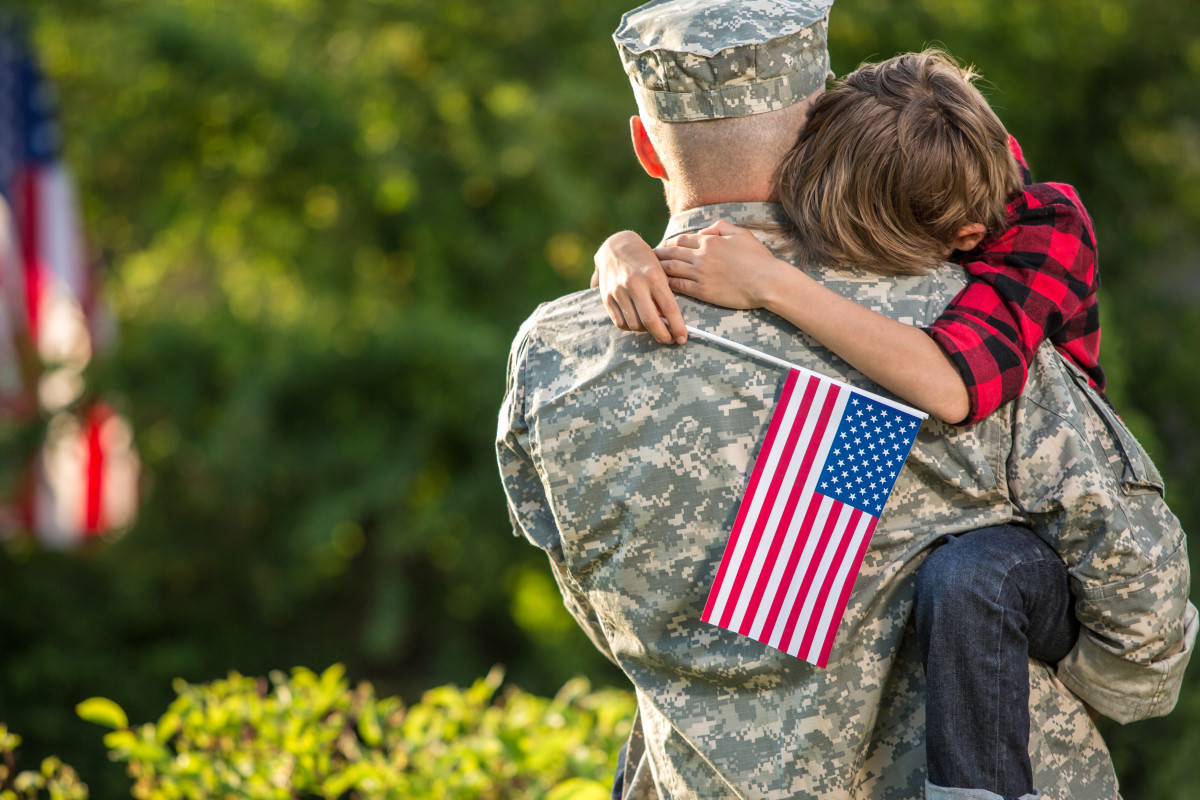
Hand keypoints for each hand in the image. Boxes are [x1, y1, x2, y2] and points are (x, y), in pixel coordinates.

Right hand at [594, 230, 686, 344]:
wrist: (616, 246)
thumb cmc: (645, 261)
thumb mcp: (659, 271)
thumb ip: (663, 295)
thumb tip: (669, 322)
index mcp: (653, 275)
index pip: (669, 307)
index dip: (677, 326)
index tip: (682, 338)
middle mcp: (635, 283)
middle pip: (650, 320)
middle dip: (662, 336)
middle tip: (669, 340)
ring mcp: (619, 291)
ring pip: (634, 324)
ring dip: (645, 330)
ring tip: (652, 325)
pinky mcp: (606, 297)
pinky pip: (620, 323)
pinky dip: (630, 327)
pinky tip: (637, 322)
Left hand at [655, 220, 787, 309]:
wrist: (767, 281)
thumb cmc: (758, 258)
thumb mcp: (741, 233)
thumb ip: (720, 227)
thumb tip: (704, 231)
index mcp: (709, 241)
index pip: (681, 240)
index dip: (669, 244)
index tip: (661, 248)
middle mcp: (701, 256)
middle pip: (671, 254)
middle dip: (657, 255)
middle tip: (647, 258)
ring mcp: (700, 274)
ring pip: (671, 269)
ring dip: (658, 269)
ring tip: (649, 272)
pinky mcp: (703, 291)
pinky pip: (679, 287)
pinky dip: (667, 285)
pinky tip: (661, 286)